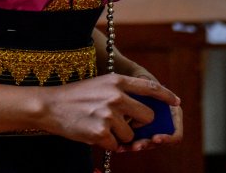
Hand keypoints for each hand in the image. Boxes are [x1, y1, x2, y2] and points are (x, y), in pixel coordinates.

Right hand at [37, 73, 179, 150]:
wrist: (49, 106)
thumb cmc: (75, 97)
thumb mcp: (100, 84)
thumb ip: (122, 93)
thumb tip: (145, 111)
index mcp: (116, 81)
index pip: (149, 87)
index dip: (165, 96)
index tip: (176, 102)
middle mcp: (116, 96)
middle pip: (147, 116)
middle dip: (138, 124)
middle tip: (121, 123)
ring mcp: (108, 114)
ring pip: (131, 134)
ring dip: (119, 136)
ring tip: (100, 125)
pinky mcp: (101, 132)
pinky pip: (116, 145)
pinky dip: (107, 144)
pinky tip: (93, 133)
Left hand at [118, 67, 184, 152]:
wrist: (119, 81)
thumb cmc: (136, 76)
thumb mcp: (144, 78)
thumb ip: (153, 87)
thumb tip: (171, 99)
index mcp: (172, 114)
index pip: (176, 134)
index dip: (168, 139)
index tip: (155, 138)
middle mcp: (163, 123)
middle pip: (159, 141)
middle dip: (148, 145)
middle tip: (136, 146)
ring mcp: (149, 128)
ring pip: (146, 144)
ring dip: (137, 146)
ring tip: (124, 147)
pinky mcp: (136, 132)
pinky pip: (135, 143)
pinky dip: (128, 145)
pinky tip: (118, 147)